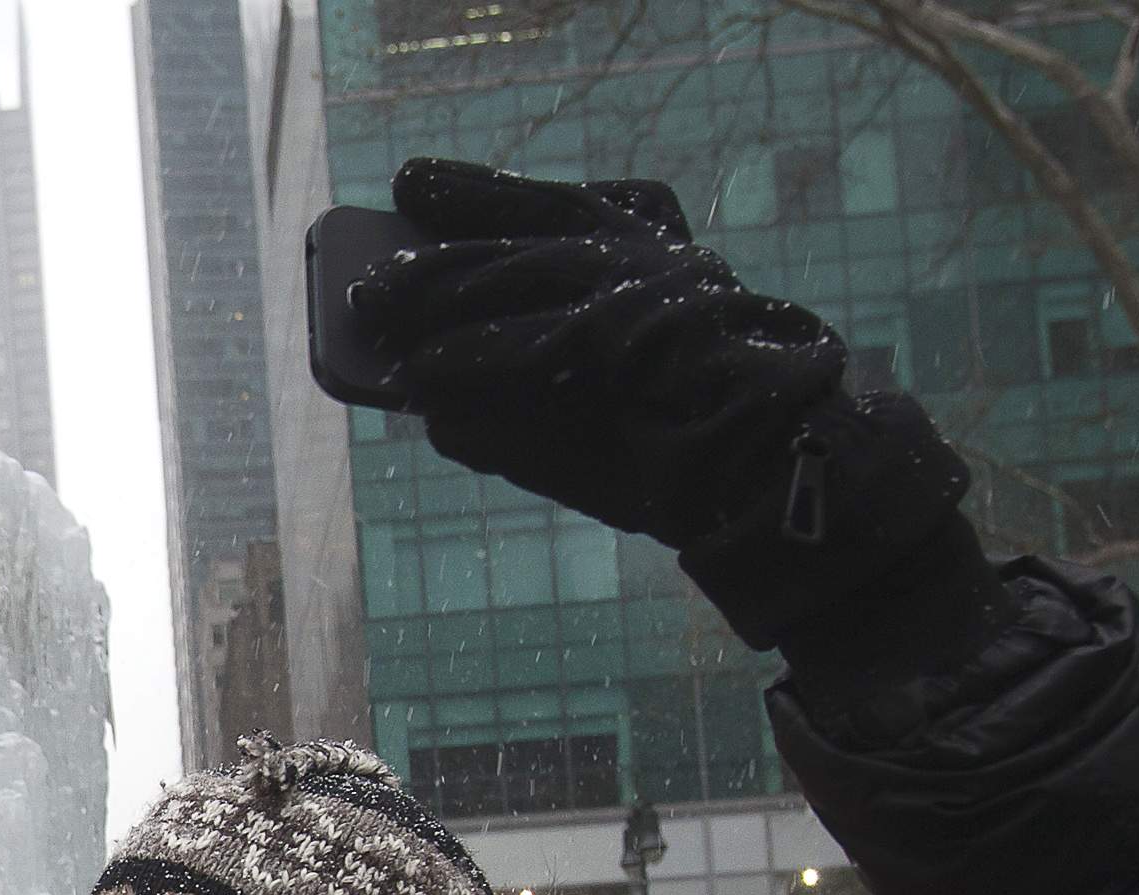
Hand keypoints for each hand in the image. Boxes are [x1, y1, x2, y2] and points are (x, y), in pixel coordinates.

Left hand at [357, 157, 975, 649]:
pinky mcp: (630, 350)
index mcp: (649, 250)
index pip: (552, 201)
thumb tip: (432, 401)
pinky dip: (469, 363)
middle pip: (518, 246)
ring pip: (518, 284)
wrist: (771, 467)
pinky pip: (531, 350)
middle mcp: (641, 261)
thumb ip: (529, 380)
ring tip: (377, 321)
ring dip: (438, 307)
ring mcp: (637, 299)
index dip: (477, 191)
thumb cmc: (685, 435)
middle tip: (367, 284)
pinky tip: (420, 381)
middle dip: (434, 264)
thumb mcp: (605, 391)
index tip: (411, 183)